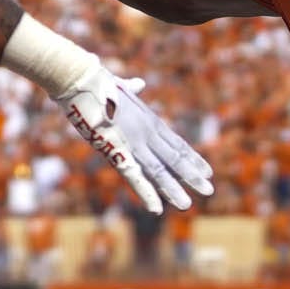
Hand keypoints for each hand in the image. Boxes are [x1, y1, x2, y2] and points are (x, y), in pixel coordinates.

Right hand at [58, 70, 214, 215]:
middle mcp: (147, 132)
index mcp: (148, 119)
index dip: (193, 158)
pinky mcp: (117, 150)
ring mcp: (134, 141)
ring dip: (174, 188)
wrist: (80, 79)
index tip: (208, 171)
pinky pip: (134, 176)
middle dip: (192, 175)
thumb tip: (138, 83)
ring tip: (187, 205)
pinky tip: (156, 209)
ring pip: (160, 169)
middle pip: (174, 158)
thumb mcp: (120, 86)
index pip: (177, 143)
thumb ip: (131, 88)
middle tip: (209, 190)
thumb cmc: (96, 81)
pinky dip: (146, 193)